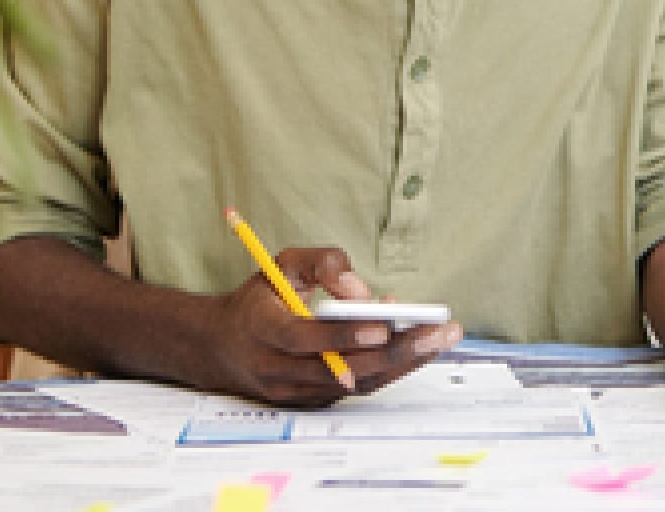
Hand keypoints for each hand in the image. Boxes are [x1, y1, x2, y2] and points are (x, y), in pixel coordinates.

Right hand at [202, 246, 462, 406]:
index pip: (303, 339)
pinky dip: (389, 367)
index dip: (342, 336)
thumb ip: (322, 264)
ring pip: (356, 383)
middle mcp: (276, 368)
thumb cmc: (261, 298)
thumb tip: (361, 291)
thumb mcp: (283, 264)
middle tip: (439, 332)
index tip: (383, 326)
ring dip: (403, 362)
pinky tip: (417, 345)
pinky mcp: (312, 401)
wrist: (223, 347)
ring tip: (442, 338)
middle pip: (341, 369)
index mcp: (262, 328)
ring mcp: (294, 391)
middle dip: (395, 352)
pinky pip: (357, 388)